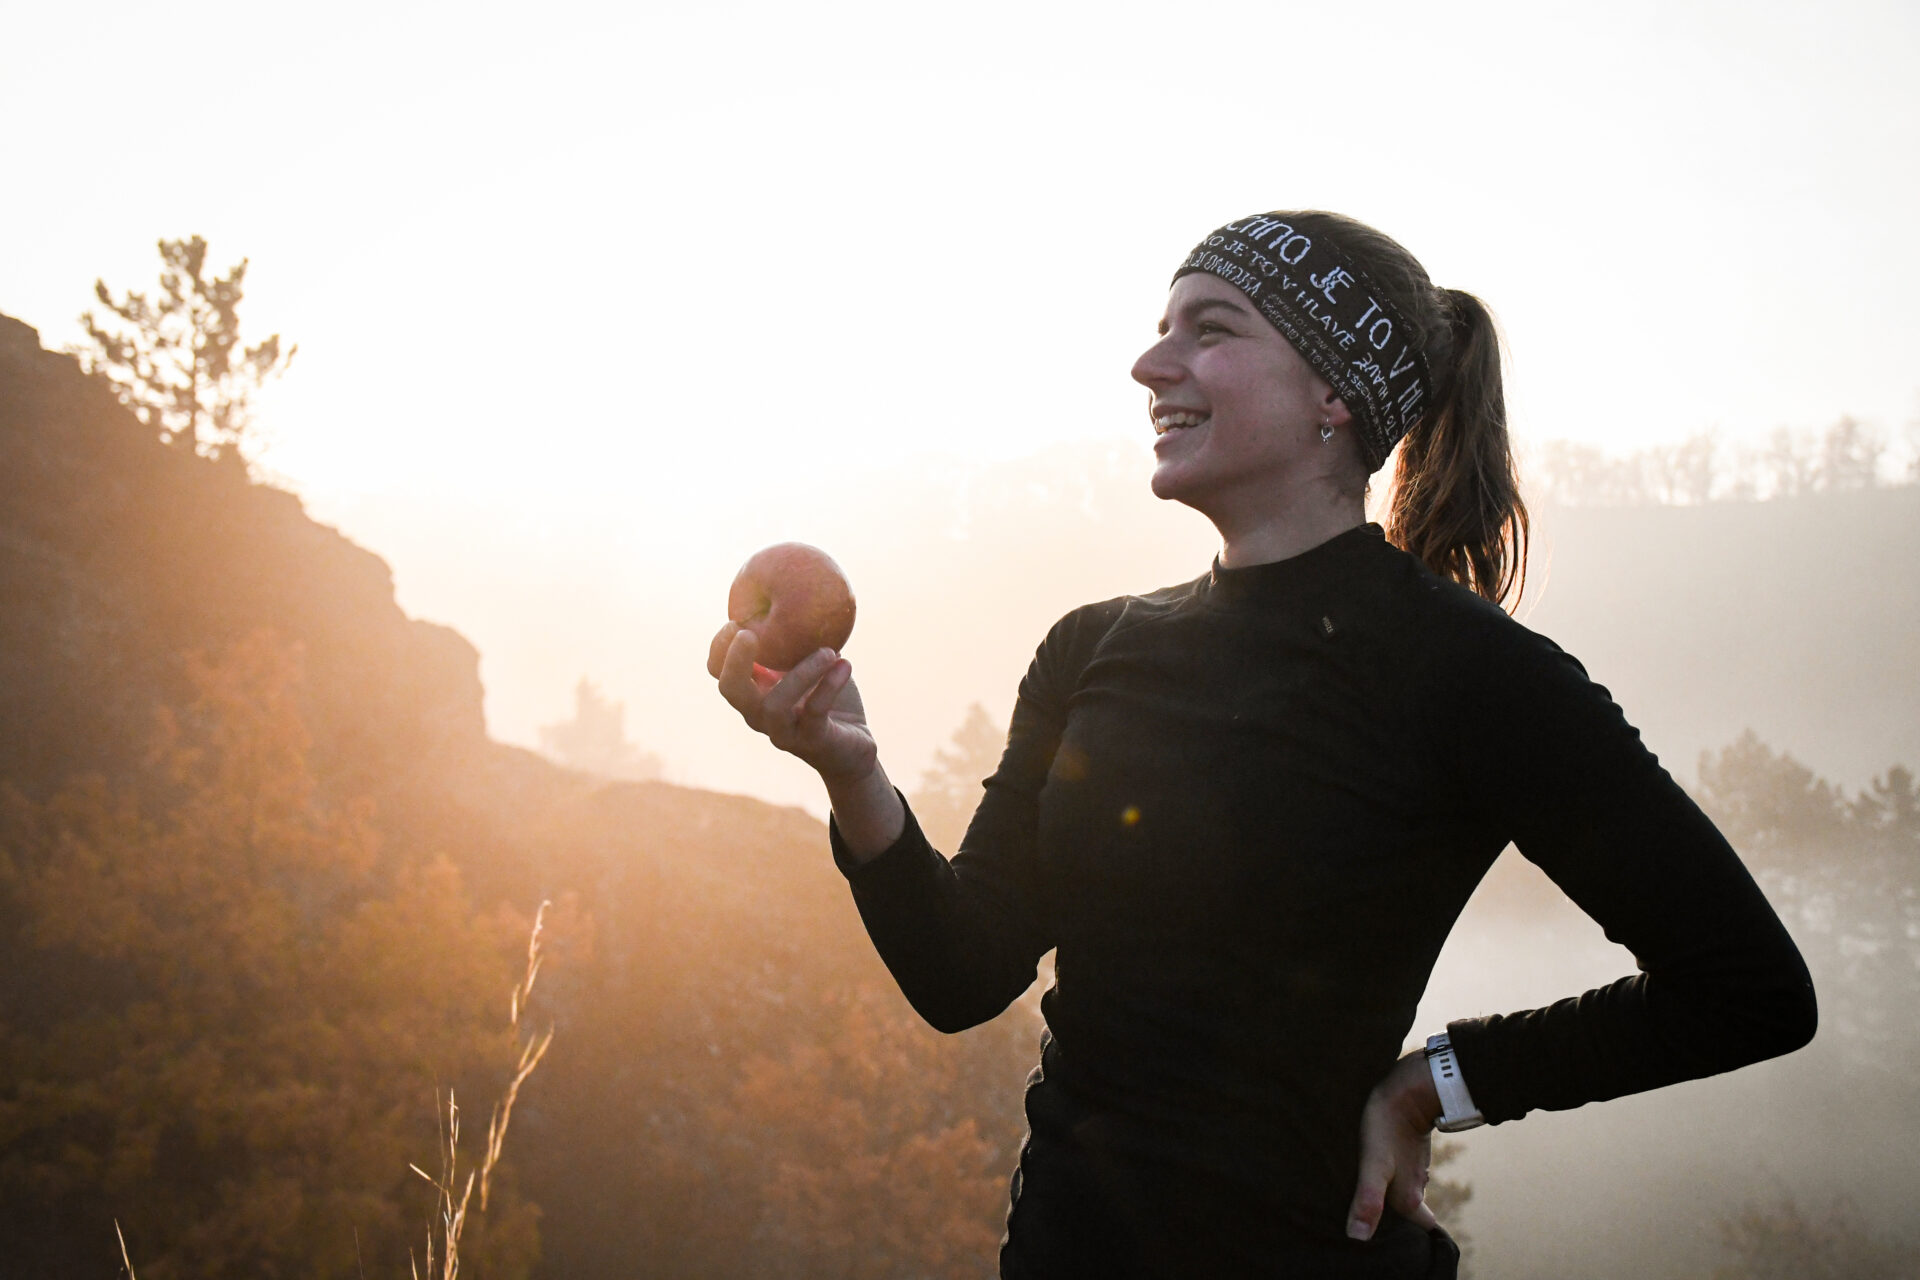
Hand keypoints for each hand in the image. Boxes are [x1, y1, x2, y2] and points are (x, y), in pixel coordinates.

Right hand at [708, 621, 877, 784]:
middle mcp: (760, 713)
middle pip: (731, 690)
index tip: (735, 622)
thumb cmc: (828, 696)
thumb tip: (797, 585)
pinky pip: (814, 712)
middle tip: (751, 633)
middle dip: (735, 661)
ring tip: (828, 650)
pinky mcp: (811, 741)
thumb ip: (799, 635)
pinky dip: (829, 685)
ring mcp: (782, 731)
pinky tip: (845, 664)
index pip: (720, 672)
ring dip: (801, 673)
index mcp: (755, 691)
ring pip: (773, 705)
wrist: (853, 746)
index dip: (719, 648)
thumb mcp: (811, 661)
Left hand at [1346, 1048, 1442, 1241]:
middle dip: (1396, 1222)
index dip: (1409, 1240)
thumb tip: (1358, 1238)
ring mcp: (1413, 1167)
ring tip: (1366, 1201)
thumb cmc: (1386, 1126)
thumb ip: (1368, 1200)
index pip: (1420, 1229)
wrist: (1408, 1087)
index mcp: (1409, 1198)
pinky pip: (1400, 1173)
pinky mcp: (1406, 1149)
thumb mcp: (1373, 1165)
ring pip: (1405, 1193)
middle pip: (1411, 1215)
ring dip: (1390, 1199)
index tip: (1390, 1243)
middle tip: (1369, 1219)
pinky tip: (1373, 1175)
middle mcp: (1415, 1186)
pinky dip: (1389, 1179)